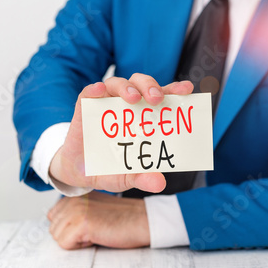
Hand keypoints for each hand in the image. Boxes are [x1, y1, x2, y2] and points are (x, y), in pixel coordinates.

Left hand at [47, 191, 149, 249]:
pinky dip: (81, 246)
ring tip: (97, 231)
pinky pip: (66, 244)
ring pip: (58, 237)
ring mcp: (76, 209)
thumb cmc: (122, 218)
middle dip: (72, 236)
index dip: (70, 228)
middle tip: (95, 229)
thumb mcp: (95, 209)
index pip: (53, 218)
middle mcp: (74, 199)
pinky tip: (97, 235)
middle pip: (53, 229)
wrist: (142, 220)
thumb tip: (58, 223)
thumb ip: (76, 212)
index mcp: (76, 195)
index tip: (90, 225)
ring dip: (77, 241)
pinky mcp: (81, 222)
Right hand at [49, 73, 193, 192]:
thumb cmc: (110, 167)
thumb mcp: (127, 176)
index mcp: (144, 116)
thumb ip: (142, 177)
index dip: (175, 90)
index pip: (162, 96)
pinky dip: (94, 89)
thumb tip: (160, 183)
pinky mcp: (84, 108)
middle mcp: (126, 105)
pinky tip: (99, 90)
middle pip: (141, 84)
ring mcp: (105, 104)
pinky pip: (88, 93)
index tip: (187, 89)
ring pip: (117, 84)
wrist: (80, 173)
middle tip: (156, 99)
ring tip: (133, 98)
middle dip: (151, 86)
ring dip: (126, 87)